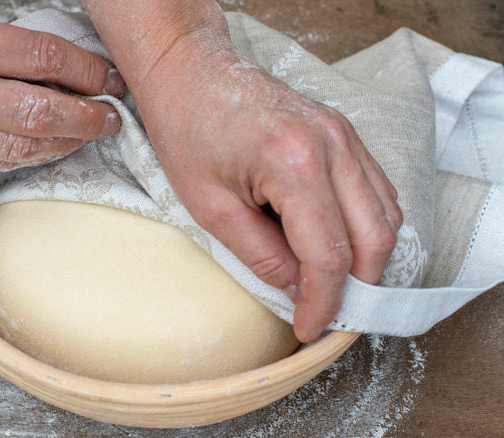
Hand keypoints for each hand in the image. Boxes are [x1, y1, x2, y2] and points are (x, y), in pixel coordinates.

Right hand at [0, 0, 124, 170]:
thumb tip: (50, 65)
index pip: (41, 58)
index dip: (86, 71)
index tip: (107, 77)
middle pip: (41, 112)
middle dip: (88, 117)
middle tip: (112, 116)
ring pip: (22, 147)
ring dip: (66, 143)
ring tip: (88, 134)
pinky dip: (29, 157)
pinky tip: (48, 149)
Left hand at [139, 44, 402, 342]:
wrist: (190, 73)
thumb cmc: (187, 130)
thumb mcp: (209, 207)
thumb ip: (260, 254)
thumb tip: (296, 289)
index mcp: (294, 162)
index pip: (329, 254)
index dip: (323, 302)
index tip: (309, 328)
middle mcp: (333, 145)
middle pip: (375, 238)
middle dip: (356, 287)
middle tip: (328, 313)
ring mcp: (344, 135)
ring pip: (386, 215)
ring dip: (367, 258)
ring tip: (332, 284)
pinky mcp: (343, 132)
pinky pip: (375, 190)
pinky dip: (367, 225)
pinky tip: (338, 243)